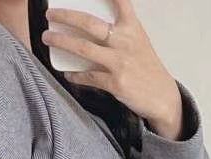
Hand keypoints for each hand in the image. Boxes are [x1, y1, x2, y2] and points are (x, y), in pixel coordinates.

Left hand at [43, 0, 183, 138]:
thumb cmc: (146, 68)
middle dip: (66, 16)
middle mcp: (124, 42)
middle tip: (50, 14)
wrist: (161, 96)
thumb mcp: (138, 41)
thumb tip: (90, 27)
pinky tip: (67, 73)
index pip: (121, 2)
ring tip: (48, 38)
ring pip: (83, 49)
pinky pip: (88, 77)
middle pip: (90, 23)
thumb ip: (119, 31)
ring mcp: (119, 63)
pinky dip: (75, 75)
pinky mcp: (115, 83)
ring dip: (62, 42)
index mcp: (131, 28)